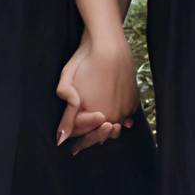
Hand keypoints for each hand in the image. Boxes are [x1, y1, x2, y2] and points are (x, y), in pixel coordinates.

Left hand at [56, 32, 133, 150]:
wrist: (109, 44)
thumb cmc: (84, 61)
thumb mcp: (67, 84)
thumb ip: (67, 115)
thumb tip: (61, 139)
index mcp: (95, 116)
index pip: (83, 134)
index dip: (77, 138)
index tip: (73, 149)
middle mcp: (113, 116)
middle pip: (100, 134)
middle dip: (93, 138)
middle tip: (83, 147)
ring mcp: (125, 109)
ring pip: (116, 126)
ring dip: (108, 129)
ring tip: (102, 132)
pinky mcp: (134, 100)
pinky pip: (128, 116)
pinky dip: (123, 119)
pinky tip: (119, 121)